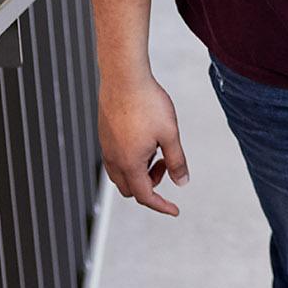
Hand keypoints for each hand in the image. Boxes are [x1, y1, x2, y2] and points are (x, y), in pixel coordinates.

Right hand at [99, 74, 189, 215]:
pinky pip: (116, 159)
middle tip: (167, 165)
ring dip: (140, 172)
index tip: (175, 210)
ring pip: (121, 174)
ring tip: (157, 149)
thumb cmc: (148, 103)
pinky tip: (146, 139)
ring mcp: (106, 147)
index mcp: (129, 163)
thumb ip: (177, 161)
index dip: (162, 206)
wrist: (124, 77)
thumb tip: (182, 183)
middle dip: (150, 185)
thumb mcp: (170, 134)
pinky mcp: (105, 135)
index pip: (145, 196)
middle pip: (130, 189)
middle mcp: (113, 159)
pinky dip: (132, 160)